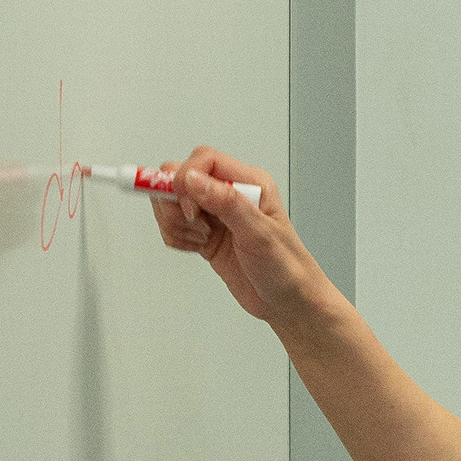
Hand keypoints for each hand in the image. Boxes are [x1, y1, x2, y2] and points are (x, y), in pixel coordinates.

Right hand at [151, 146, 328, 326]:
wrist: (288, 301)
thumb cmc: (287, 268)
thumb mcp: (259, 234)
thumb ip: (226, 203)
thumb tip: (193, 179)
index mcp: (250, 182)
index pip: (204, 160)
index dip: (184, 177)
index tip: (186, 206)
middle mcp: (230, 193)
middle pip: (180, 178)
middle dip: (175, 202)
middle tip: (196, 226)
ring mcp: (216, 214)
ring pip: (172, 202)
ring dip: (176, 223)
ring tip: (203, 240)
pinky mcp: (205, 234)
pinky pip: (174, 226)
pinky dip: (176, 238)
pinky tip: (198, 249)